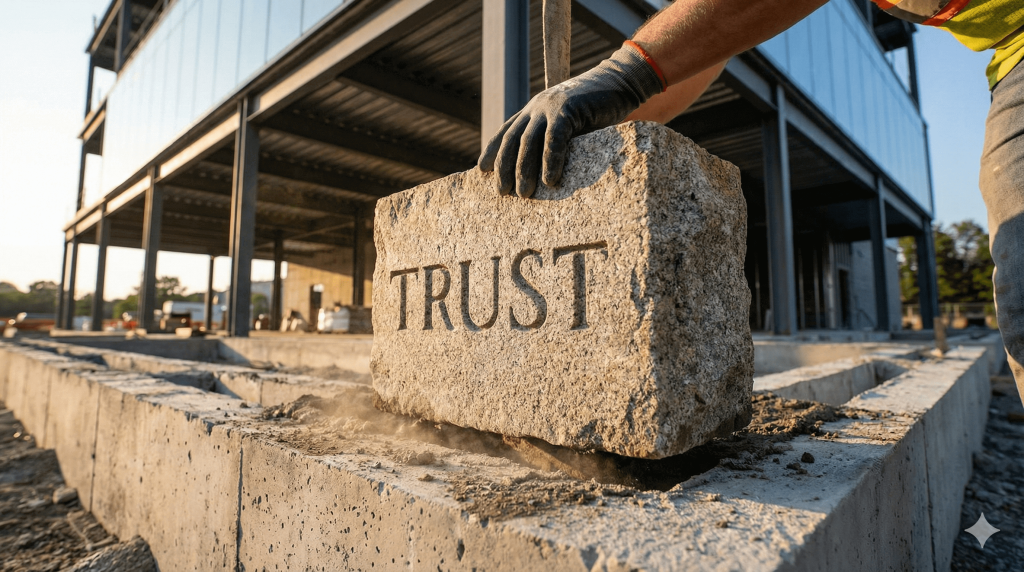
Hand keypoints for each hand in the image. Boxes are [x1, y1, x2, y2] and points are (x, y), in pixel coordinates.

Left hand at [478, 43, 664, 197]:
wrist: (621, 82)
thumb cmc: (597, 108)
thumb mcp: (570, 123)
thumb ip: (554, 138)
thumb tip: (545, 174)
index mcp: (533, 110)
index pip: (506, 131)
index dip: (492, 150)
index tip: (482, 170)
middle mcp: (536, 107)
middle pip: (512, 140)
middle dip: (505, 167)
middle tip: (503, 193)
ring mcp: (550, 106)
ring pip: (529, 142)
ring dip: (524, 170)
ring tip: (524, 194)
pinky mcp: (567, 109)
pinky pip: (554, 140)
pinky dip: (550, 162)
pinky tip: (550, 181)